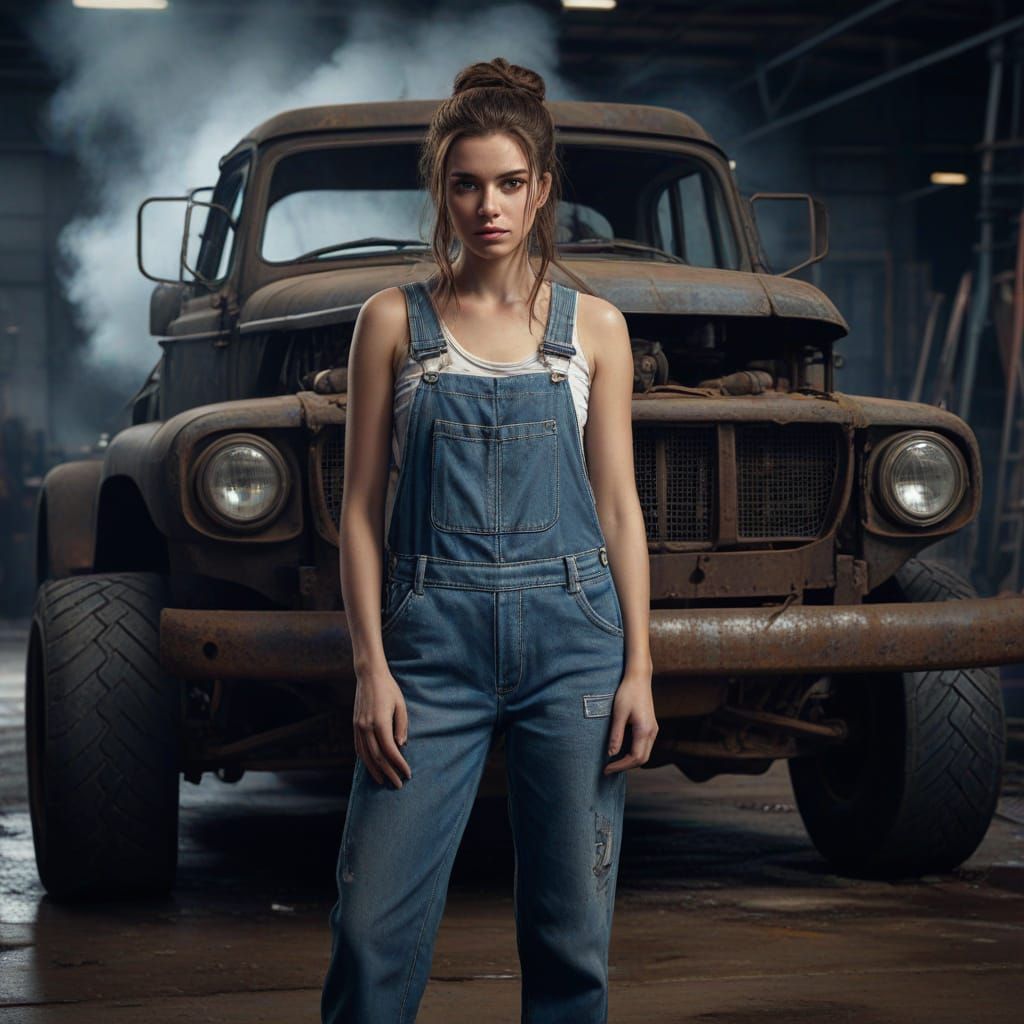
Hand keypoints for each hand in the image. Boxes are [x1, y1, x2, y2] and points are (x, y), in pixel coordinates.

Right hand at [353, 666, 412, 787]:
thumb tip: (401, 746)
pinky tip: (371, 767)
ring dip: (375, 770)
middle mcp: (366, 727)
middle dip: (388, 772)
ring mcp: (358, 727)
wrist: (368, 675)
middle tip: (398, 784)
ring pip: (365, 755)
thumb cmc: (389, 689)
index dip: (399, 764)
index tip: (407, 773)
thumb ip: (401, 726)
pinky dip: (365, 760)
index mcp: (380, 722)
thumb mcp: (401, 705)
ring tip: (383, 781)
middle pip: (377, 757)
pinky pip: (359, 748)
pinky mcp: (355, 726)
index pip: (390, 750)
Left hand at [603, 671, 657, 774]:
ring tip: (613, 762)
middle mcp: (652, 732)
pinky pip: (645, 746)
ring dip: (630, 761)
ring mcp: (653, 729)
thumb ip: (616, 735)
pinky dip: (634, 753)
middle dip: (625, 767)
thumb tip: (611, 754)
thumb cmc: (628, 692)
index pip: (634, 758)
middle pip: (642, 760)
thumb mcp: (619, 713)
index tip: (606, 769)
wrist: (639, 678)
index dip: (620, 766)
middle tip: (608, 769)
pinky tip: (622, 751)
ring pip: (645, 754)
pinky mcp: (651, 726)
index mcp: (644, 730)